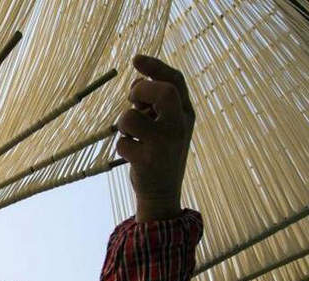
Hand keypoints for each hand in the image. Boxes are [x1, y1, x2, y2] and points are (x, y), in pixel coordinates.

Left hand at [116, 54, 194, 221]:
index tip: (136, 59)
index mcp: (186, 114)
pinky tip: (132, 155)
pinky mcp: (148, 161)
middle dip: (140, 92)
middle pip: (162, 92)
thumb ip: (154, 103)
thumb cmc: (159, 152)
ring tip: (131, 135)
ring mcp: (165, 145)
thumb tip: (137, 83)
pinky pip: (122, 142)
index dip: (155, 67)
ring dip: (124, 123)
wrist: (163, 193)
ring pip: (131, 118)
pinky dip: (122, 146)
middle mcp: (179, 127)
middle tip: (133, 101)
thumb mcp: (165, 125)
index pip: (175, 81)